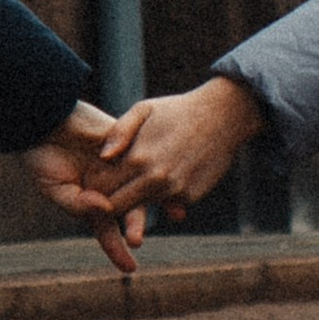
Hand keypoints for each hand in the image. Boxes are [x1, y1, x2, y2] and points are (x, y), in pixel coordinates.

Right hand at [22, 102, 147, 275]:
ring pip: (140, 184)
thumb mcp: (55, 190)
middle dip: (135, 226)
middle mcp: (106, 185)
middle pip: (128, 210)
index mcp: (89, 201)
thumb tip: (107, 210)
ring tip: (176, 213)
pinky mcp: (122, 141)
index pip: (106, 230)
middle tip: (137, 241)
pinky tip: (164, 173)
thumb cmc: (42, 158)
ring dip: (157, 199)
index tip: (130, 269)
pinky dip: (152, 164)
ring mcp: (115, 164)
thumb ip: (79, 205)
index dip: (117, 250)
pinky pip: (140, 154)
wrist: (41, 121)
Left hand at [94, 75, 264, 226]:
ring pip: (140, 209)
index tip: (96, 178)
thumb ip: (119, 132)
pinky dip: (161, 196)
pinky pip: (166, 204)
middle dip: (109, 201)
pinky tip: (167, 174)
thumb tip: (103, 158)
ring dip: (135, 200)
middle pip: (116, 206)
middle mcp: (154, 179)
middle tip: (110, 187)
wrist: (223, 117)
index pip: (102, 187)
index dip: (94, 186)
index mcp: (138, 156)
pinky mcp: (189, 197)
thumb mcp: (144, 110)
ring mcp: (173, 191)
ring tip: (140, 177)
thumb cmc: (178, 110)